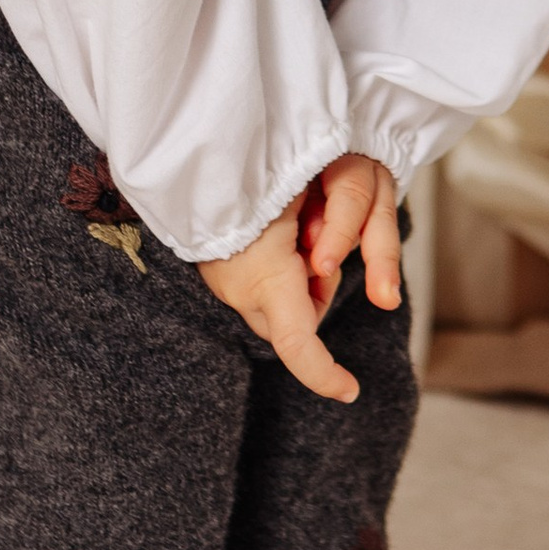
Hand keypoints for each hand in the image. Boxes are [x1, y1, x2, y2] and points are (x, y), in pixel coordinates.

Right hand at [201, 155, 400, 399]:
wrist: (199, 158)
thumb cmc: (257, 170)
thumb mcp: (304, 201)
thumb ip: (331, 232)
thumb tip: (326, 267)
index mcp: (266, 279)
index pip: (297, 345)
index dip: (323, 375)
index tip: (349, 391)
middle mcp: (242, 291)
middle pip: (296, 323)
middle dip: (316, 299)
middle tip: (315, 249)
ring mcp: (226, 284)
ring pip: (279, 303)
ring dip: (297, 278)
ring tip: (293, 229)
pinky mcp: (218, 273)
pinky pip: (259, 287)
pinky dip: (275, 270)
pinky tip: (272, 233)